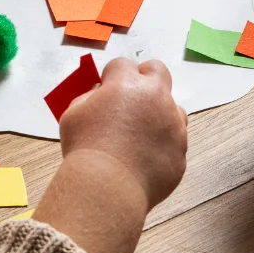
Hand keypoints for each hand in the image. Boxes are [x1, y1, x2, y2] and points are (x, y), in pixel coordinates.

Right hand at [59, 58, 187, 209]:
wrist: (106, 187)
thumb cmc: (85, 149)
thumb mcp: (74, 114)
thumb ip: (89, 97)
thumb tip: (101, 95)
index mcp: (127, 83)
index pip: (122, 65)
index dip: (112, 76)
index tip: (106, 88)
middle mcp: (156, 98)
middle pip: (158, 71)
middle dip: (145, 77)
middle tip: (131, 95)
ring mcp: (173, 124)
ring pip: (174, 107)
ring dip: (159, 113)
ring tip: (139, 133)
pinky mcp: (180, 150)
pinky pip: (174, 140)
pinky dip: (162, 144)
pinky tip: (144, 156)